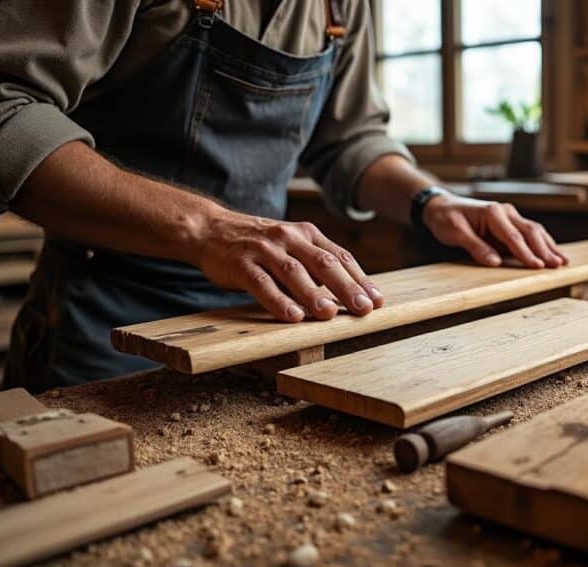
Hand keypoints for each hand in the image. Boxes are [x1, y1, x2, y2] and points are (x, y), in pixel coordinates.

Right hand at [195, 209, 381, 321]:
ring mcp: (264, 250)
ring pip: (294, 272)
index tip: (377, 301)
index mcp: (307, 234)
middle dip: (346, 287)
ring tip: (330, 314)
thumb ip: (315, 266)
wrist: (210, 228)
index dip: (360, 279)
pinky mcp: (241, 264)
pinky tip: (292, 316)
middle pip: (323, 263)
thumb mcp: (291, 247)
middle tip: (364, 309)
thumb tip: (348, 295)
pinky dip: (278, 301)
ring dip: (314, 294)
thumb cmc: (258, 245)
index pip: (340, 257)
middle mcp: (289, 238)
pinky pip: (262, 283)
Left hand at [422, 194, 568, 267]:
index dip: (526, 253)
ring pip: (535, 231)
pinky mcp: (510, 223)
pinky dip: (543, 242)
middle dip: (545, 250)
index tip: (538, 267)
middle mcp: (506, 211)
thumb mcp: (456, 233)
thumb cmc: (447, 219)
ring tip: (563, 261)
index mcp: (493, 212)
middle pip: (531, 231)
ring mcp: (510, 216)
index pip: (513, 236)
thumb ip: (476, 247)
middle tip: (557, 265)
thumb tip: (495, 263)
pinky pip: (530, 232)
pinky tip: (553, 252)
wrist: (442, 206)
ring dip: (549, 246)